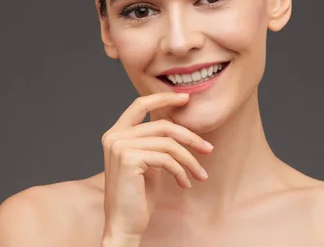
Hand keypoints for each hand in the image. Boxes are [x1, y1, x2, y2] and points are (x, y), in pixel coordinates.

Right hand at [101, 92, 213, 241]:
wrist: (124, 225)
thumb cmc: (138, 197)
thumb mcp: (149, 163)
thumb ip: (156, 143)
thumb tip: (180, 127)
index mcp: (116, 133)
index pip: (139, 105)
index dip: (163, 98)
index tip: (186, 98)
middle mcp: (114, 136)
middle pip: (162, 125)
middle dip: (190, 137)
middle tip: (208, 149)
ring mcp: (119, 146)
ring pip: (168, 143)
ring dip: (190, 159)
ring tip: (200, 174)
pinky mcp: (128, 158)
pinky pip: (166, 158)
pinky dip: (181, 171)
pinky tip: (185, 184)